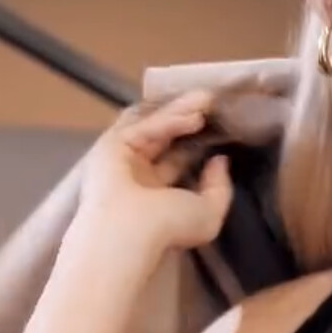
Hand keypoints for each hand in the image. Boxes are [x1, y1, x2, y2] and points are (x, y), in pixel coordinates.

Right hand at [76, 90, 234, 255]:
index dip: (197, 143)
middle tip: (214, 105)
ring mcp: (122, 160)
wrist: (129, 233)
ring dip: (179, 111)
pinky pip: (143, 127)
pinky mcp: (110, 146)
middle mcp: (138, 176)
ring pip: (152, 128)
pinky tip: (194, 114)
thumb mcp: (207, 214)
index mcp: (156, 196)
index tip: (220, 128)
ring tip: (207, 99)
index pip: (177, 160)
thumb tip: (219, 161)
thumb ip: (219, 188)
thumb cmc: (167, 231)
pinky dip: (168, 119)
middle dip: (189, 120)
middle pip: (165, 139)